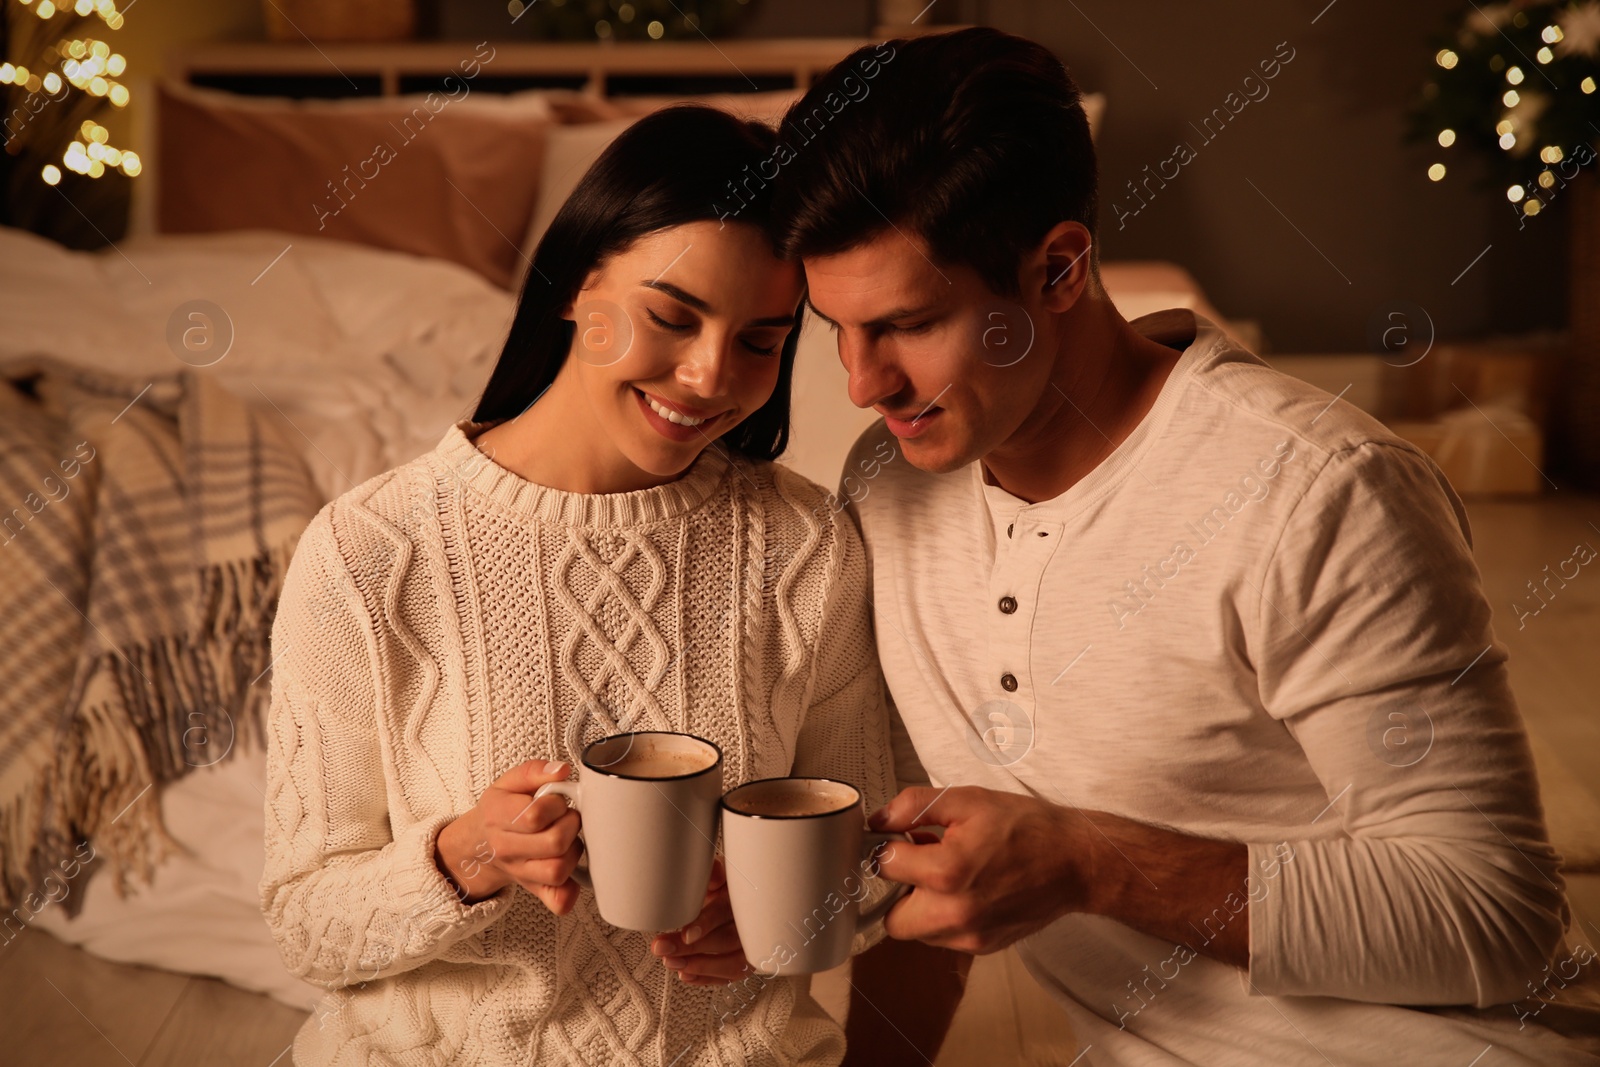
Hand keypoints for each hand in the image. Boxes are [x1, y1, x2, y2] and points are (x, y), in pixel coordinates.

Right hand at [435, 760, 583, 915]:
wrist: (478, 845)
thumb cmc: (500, 810)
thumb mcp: (509, 783)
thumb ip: (535, 771)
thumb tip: (561, 771)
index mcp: (498, 816)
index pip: (535, 815)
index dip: (556, 805)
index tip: (557, 801)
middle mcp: (506, 848)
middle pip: (553, 843)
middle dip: (571, 825)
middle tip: (567, 818)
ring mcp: (520, 872)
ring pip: (558, 870)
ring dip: (574, 851)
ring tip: (568, 838)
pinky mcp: (534, 889)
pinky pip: (557, 901)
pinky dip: (570, 893)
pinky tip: (573, 874)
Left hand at [649, 860, 750, 985]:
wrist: (744, 899)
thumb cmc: (728, 888)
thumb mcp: (722, 875)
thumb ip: (715, 874)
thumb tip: (713, 877)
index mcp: (742, 898)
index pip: (725, 912)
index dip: (706, 924)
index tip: (686, 935)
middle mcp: (751, 924)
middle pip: (725, 940)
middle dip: (691, 949)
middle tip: (663, 949)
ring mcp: (752, 947)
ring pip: (731, 964)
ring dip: (699, 967)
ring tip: (671, 963)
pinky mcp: (747, 963)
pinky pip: (730, 976)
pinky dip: (707, 978)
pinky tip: (686, 974)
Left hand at [868, 785, 1087, 954]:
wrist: (1076, 861)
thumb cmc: (1027, 828)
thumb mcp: (968, 800)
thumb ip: (915, 807)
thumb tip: (879, 820)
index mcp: (948, 873)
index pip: (885, 866)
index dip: (890, 846)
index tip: (904, 839)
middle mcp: (956, 914)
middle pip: (892, 918)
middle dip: (900, 890)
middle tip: (924, 864)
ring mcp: (971, 937)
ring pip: (917, 932)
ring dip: (922, 907)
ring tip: (951, 876)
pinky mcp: (984, 947)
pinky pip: (944, 938)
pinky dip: (945, 918)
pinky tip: (970, 890)